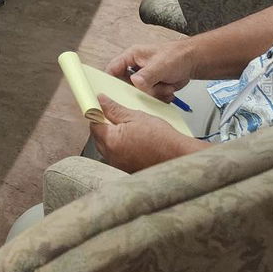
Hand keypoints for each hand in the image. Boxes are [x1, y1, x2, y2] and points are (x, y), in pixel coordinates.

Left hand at [87, 96, 207, 172]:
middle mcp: (112, 156)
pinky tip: (133, 141)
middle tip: (116, 116)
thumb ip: (115, 109)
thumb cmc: (162, 139)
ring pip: (107, 147)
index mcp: (111, 141)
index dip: (96, 113)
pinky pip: (117, 156)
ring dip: (112, 137)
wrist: (179, 157)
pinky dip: (121, 148)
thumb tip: (101, 101)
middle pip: (98, 137)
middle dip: (104, 125)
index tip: (100, 106)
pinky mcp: (127, 170)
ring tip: (128, 129)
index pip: (93, 124)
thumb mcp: (136, 116)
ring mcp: (119, 166)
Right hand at [104, 42, 194, 102]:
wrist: (193, 63)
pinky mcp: (153, 88)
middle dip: (141, 91)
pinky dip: (161, 97)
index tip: (113, 92)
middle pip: (127, 86)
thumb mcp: (160, 65)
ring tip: (165, 85)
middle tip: (150, 89)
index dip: (110, 80)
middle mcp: (136, 68)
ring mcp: (145, 79)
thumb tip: (135, 83)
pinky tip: (168, 90)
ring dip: (155, 94)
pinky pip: (151, 99)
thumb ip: (147, 75)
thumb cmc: (177, 56)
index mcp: (132, 57)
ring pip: (141, 95)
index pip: (113, 69)